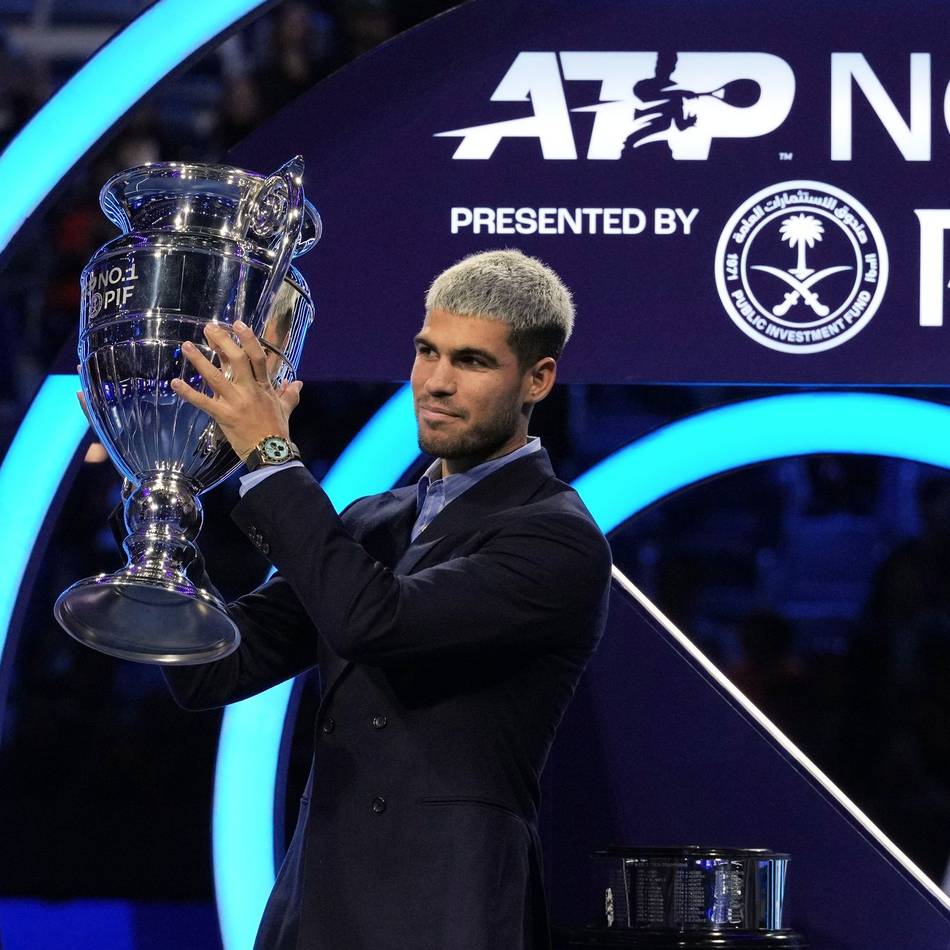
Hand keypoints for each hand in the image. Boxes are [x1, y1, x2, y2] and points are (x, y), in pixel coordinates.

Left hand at [171, 320, 302, 459]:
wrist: (270, 452)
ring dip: (199, 361)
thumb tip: (298, 383)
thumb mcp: (285, 409)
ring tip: (186, 346)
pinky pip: (203, 402)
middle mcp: (249, 390)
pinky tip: (174, 383)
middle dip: (223, 342)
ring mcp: (235, 402)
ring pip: (216, 377)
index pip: (257, 357)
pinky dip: (188, 393)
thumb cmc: (277, 430)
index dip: (248, 339)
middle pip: (237, 360)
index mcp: (264, 387)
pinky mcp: (223, 415)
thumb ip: (290, 394)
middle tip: (209, 328)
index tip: (237, 324)